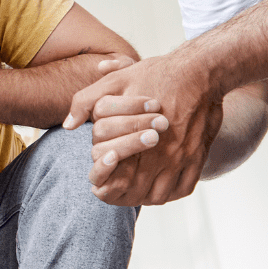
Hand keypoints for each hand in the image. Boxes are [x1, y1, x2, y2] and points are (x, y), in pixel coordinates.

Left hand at [64, 51, 219, 206]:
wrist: (199, 71)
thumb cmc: (156, 74)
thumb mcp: (116, 81)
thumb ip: (86, 101)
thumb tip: (68, 125)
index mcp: (133, 136)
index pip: (114, 175)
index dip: (104, 186)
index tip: (100, 187)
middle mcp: (158, 151)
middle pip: (135, 190)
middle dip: (123, 196)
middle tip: (117, 195)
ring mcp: (180, 157)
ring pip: (159, 195)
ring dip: (146, 197)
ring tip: (138, 193)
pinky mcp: (197, 157)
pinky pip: (184, 189)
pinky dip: (171, 194)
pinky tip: (162, 187)